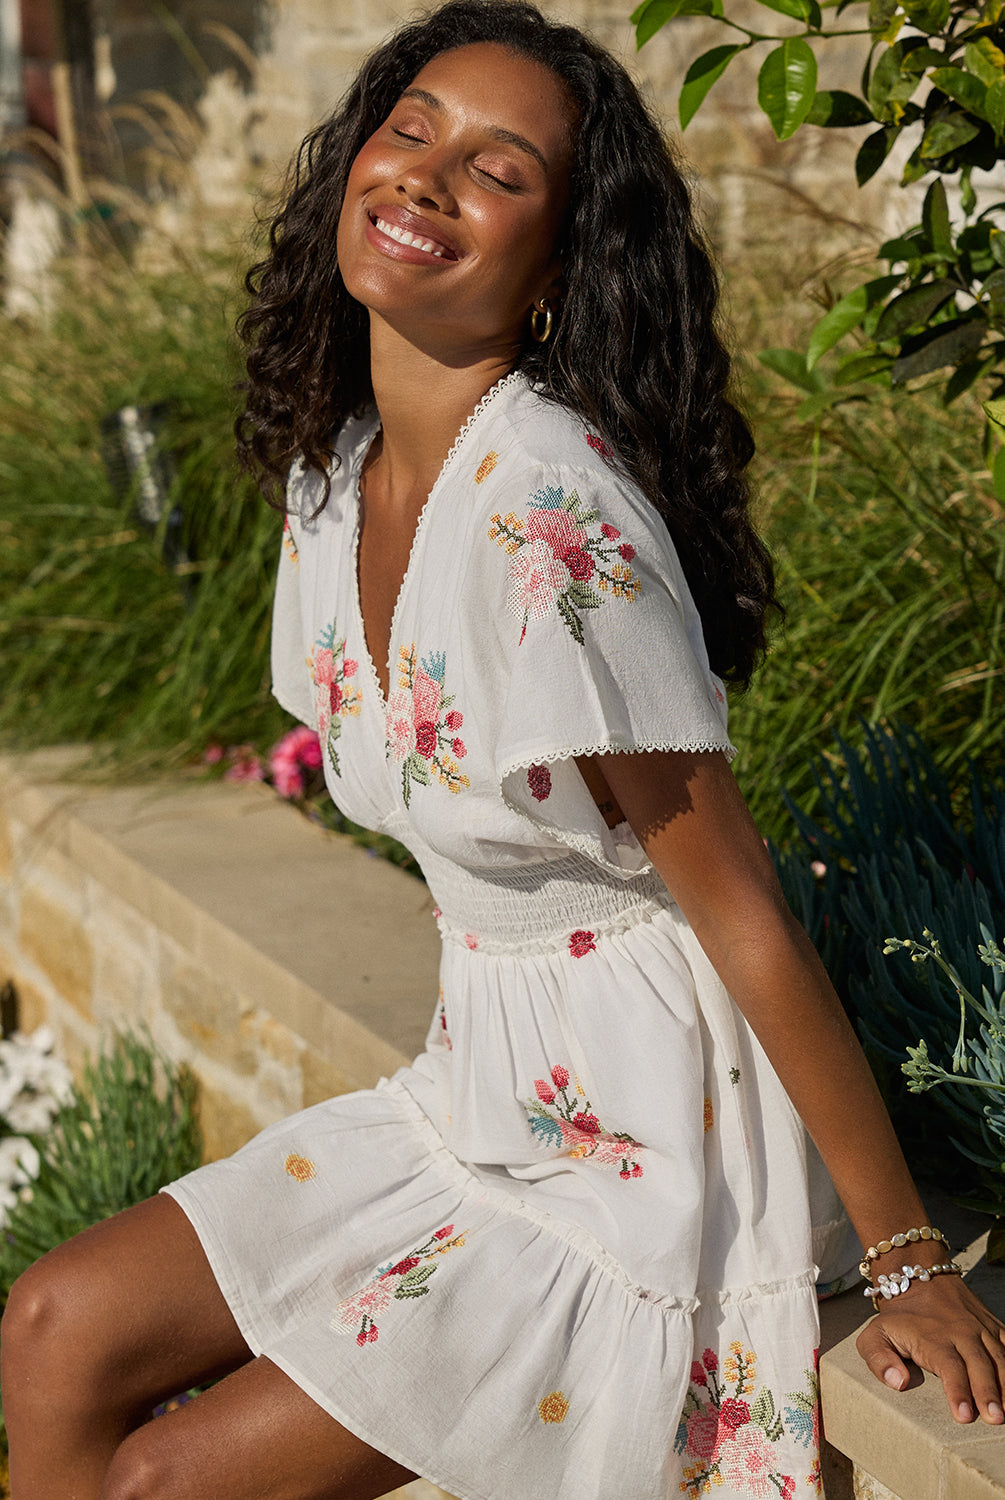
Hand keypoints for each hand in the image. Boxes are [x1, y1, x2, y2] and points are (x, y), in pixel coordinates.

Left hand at [857, 1276, 1004, 1424]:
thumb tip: (899, 1382)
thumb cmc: (898, 1317)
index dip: (957, 1392)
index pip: (949, 1368)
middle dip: (988, 1393)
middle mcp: (961, 1332)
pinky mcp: (993, 1327)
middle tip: (995, 1419)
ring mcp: (980, 1329)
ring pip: (999, 1357)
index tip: (964, 1416)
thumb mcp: (875, 1334)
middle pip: (979, 1365)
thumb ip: (879, 1360)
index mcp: (934, 1338)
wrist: (918, 1278)